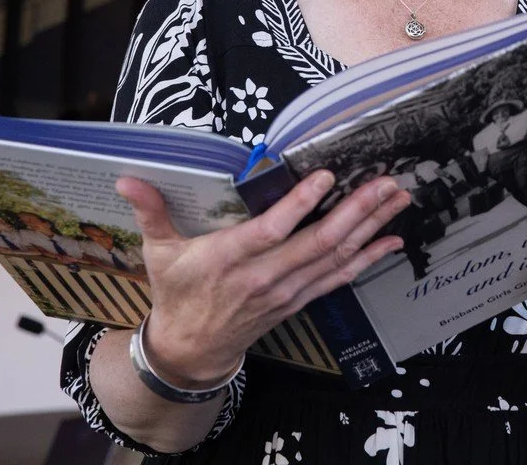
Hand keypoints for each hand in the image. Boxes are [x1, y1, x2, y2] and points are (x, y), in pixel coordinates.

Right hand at [116, 171, 410, 386]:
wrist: (191, 350)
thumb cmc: (176, 293)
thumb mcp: (158, 252)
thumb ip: (151, 211)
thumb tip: (128, 177)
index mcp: (228, 260)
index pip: (271, 231)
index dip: (300, 205)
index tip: (326, 176)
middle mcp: (263, 277)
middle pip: (318, 243)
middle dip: (356, 210)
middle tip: (385, 181)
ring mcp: (286, 292)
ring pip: (336, 257)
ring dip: (370, 227)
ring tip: (398, 197)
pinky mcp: (299, 300)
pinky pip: (340, 277)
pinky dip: (368, 257)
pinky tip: (391, 237)